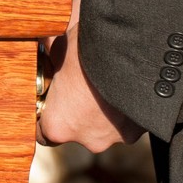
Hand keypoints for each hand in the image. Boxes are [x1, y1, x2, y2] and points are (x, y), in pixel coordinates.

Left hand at [37, 0, 143, 151]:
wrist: (142, 45)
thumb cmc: (91, 46)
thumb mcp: (59, 43)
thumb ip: (48, 53)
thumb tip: (43, 45)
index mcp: (58, 124)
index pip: (41, 131)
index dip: (44, 112)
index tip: (48, 96)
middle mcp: (87, 139)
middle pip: (74, 127)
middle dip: (75, 107)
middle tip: (81, 81)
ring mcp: (116, 137)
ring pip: (101, 124)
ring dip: (101, 108)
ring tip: (105, 78)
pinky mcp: (140, 130)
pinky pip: (125, 120)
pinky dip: (123, 105)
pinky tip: (123, 83)